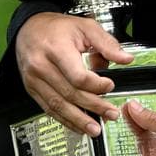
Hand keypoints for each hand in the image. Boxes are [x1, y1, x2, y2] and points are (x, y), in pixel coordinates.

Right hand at [15, 12, 133, 136]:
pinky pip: (48, 108)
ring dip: (78, 120)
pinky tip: (77, 126)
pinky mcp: (32, 89)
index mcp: (56, 49)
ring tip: (95, 128)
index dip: (96, 85)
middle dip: (93, 106)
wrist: (29, 29)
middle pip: (70, 93)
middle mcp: (42, 66)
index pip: (78, 76)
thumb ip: (106, 43)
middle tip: (110, 113)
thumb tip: (125, 58)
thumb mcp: (85, 27)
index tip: (109, 85)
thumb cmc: (57, 28)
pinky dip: (64, 119)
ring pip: (58, 105)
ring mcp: (35, 79)